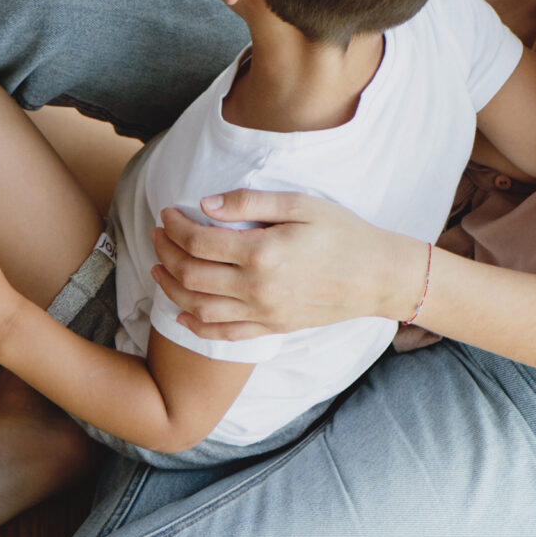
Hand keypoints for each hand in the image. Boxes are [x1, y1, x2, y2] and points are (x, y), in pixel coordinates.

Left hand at [150, 191, 425, 339]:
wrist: (378, 276)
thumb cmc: (343, 233)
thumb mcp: (300, 204)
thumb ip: (250, 202)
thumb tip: (205, 204)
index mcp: (261, 252)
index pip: (198, 241)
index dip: (174, 227)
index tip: (167, 214)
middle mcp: (256, 287)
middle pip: (190, 276)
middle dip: (165, 254)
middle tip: (157, 236)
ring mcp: (263, 312)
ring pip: (199, 308)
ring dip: (171, 289)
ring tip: (159, 270)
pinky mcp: (272, 327)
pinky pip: (225, 334)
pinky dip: (197, 327)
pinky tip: (183, 315)